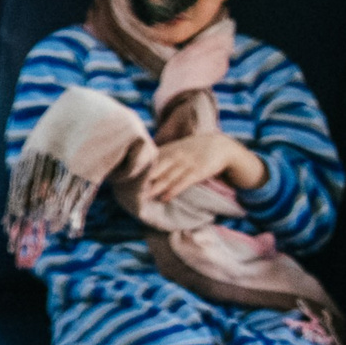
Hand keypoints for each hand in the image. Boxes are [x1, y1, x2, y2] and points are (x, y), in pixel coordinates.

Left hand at [139, 132, 261, 202]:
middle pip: (155, 170)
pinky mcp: (198, 172)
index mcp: (169, 150)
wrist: (222, 146)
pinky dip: (173, 190)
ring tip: (143, 197)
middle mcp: (176, 156)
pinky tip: (164, 198)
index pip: (149, 160)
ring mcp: (187, 164)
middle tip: (128, 191)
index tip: (123, 179)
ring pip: (167, 177)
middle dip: (142, 180)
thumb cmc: (195, 149)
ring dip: (155, 188)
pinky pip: (183, 183)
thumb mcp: (178, 148)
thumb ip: (162, 155)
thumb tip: (143, 165)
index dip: (137, 170)